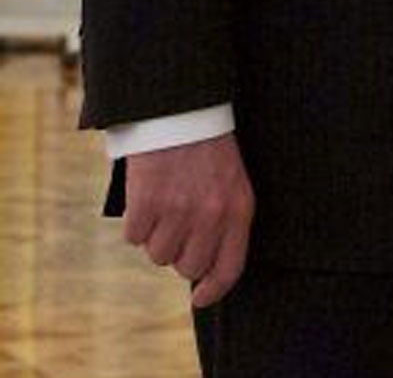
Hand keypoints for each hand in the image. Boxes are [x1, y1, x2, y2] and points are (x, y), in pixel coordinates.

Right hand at [121, 133, 254, 307]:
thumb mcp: (232, 184)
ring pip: (158, 255)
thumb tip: (202, 269)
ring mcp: (178, 211)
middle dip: (180, 254)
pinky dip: (135, 223)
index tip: (201, 299)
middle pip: (188, 268)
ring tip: (164, 204)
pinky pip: (133, 237)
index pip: (230, 268)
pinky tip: (146, 198)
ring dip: (156, 236)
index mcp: (239, 210)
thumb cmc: (209, 152)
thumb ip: (224, 224)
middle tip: (178, 227)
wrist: (183, 112)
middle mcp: (211, 216)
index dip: (214, 290)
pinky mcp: (146, 204)